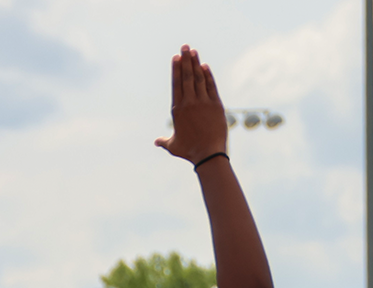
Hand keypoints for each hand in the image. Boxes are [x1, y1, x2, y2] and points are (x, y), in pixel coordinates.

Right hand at [154, 46, 227, 164]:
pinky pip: (211, 86)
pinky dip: (208, 75)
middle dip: (185, 59)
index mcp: (178, 109)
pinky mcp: (216, 105)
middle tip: (185, 46)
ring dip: (196, 63)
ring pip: (199, 78)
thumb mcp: (173, 146)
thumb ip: (164, 141)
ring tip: (193, 51)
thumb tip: (156, 142)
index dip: (176, 69)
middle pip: (187, 76)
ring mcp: (204, 103)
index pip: (176, 84)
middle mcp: (190, 103)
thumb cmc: (189, 152)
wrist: (209, 155)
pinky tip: (205, 66)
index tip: (176, 57)